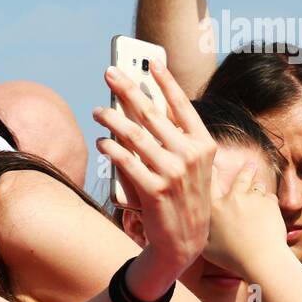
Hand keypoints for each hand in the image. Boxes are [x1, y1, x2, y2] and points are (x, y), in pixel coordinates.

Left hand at [95, 59, 214, 296]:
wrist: (183, 240)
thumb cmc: (182, 196)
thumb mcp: (189, 165)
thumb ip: (171, 138)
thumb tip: (140, 107)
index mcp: (203, 144)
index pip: (181, 105)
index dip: (165, 81)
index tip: (149, 62)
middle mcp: (191, 155)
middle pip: (152, 113)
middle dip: (127, 89)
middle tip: (110, 73)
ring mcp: (174, 172)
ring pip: (134, 135)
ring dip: (112, 119)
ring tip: (98, 111)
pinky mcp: (155, 189)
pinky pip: (126, 161)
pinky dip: (110, 148)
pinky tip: (102, 142)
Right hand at [204, 159, 288, 278]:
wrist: (261, 259)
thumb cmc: (231, 257)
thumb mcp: (206, 248)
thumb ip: (200, 232)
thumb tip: (192, 226)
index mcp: (214, 208)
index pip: (209, 182)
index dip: (210, 170)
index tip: (211, 162)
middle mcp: (232, 198)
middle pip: (240, 177)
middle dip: (246, 169)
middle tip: (250, 164)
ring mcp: (252, 199)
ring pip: (257, 186)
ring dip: (257, 187)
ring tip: (259, 187)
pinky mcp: (269, 203)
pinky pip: (269, 198)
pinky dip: (269, 203)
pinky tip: (268, 212)